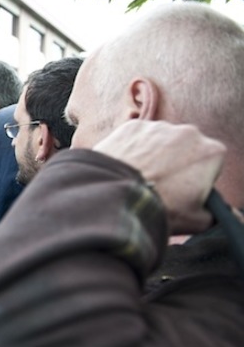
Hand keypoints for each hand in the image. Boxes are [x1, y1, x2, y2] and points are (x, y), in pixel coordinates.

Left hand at [93, 120, 225, 234]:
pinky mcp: (132, 126)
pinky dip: (131, 149)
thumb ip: (218, 214)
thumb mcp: (198, 220)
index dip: (198, 177)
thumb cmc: (161, 208)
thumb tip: (229, 215)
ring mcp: (158, 126)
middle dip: (176, 163)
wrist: (116, 197)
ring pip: (159, 141)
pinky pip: (136, 138)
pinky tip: (125, 168)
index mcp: (212, 151)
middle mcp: (188, 132)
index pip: (211, 162)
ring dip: (153, 154)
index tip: (184, 189)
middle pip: (185, 148)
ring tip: (139, 177)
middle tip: (159, 184)